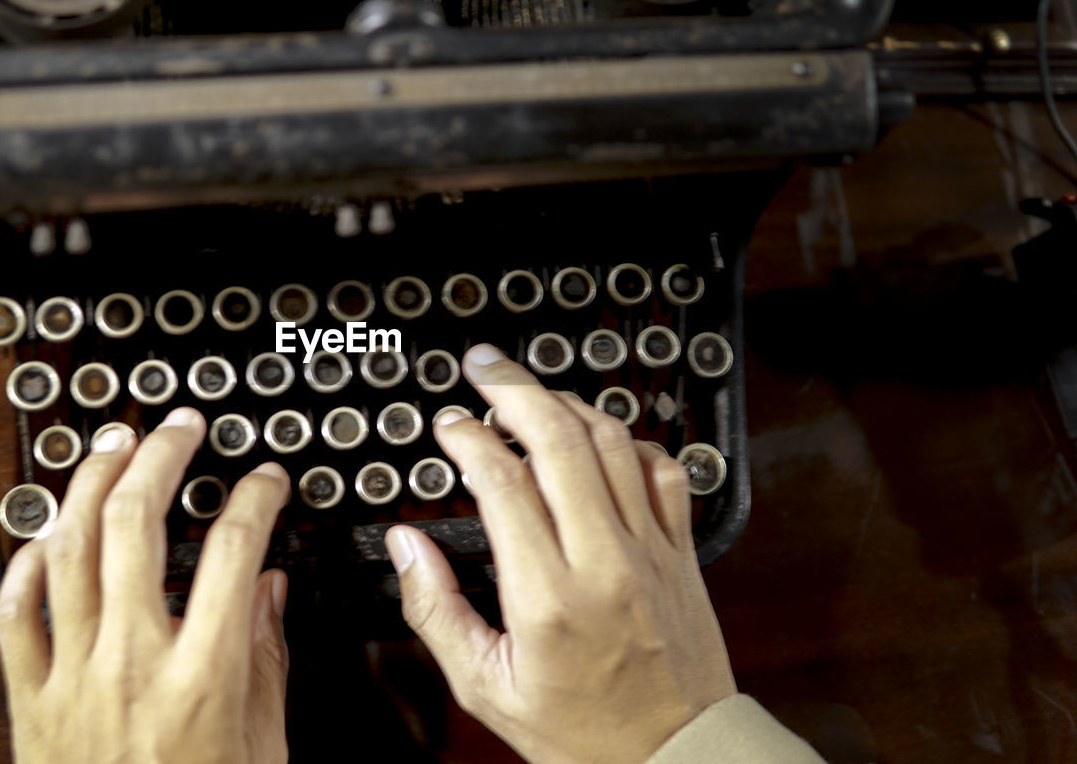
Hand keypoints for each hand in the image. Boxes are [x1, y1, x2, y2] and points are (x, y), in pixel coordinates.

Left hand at [0, 407, 290, 763]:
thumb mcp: (264, 746)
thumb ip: (265, 659)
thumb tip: (265, 587)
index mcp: (203, 674)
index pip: (234, 548)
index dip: (255, 496)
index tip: (265, 480)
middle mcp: (132, 663)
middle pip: (137, 524)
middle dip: (161, 457)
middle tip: (180, 428)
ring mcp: (72, 677)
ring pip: (69, 551)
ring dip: (90, 484)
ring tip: (113, 446)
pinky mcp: (29, 701)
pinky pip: (13, 615)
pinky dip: (25, 564)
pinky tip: (47, 535)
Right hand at [385, 345, 735, 763]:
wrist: (676, 757)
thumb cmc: (582, 732)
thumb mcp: (486, 688)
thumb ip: (436, 611)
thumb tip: (408, 546)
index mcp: (549, 596)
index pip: (503, 481)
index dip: (467, 436)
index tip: (447, 423)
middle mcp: (605, 560)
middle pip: (560, 439)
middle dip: (514, 388)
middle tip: (483, 366)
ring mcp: (651, 549)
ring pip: (613, 442)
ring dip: (567, 402)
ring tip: (531, 391)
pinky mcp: (682, 551)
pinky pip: (665, 469)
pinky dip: (632, 438)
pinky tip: (603, 435)